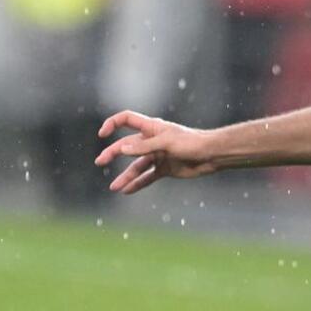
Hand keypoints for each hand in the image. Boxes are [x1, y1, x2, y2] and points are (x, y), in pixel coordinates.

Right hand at [96, 110, 216, 193]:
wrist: (211, 156)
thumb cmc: (191, 142)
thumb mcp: (166, 143)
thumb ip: (144, 147)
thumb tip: (121, 149)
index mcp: (152, 128)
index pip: (127, 120)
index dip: (113, 123)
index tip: (102, 133)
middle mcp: (152, 141)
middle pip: (127, 146)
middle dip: (112, 153)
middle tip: (99, 162)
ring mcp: (158, 155)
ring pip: (136, 166)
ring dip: (125, 176)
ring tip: (114, 187)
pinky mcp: (165, 169)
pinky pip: (147, 177)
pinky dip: (138, 184)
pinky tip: (127, 191)